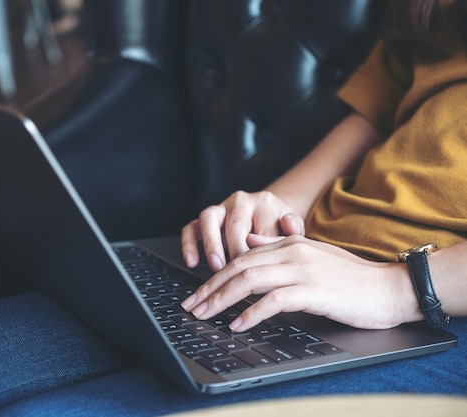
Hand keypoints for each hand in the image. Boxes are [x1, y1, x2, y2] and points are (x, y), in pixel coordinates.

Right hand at [181, 191, 304, 270]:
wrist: (269, 216)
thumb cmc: (280, 229)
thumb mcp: (293, 230)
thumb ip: (293, 229)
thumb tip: (290, 224)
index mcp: (264, 203)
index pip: (261, 228)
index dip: (260, 253)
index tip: (261, 273)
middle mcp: (240, 202)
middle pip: (235, 224)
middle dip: (235, 250)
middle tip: (239, 274)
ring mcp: (221, 209)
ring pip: (209, 219)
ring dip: (211, 245)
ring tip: (216, 266)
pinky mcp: (205, 219)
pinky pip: (191, 227)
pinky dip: (189, 244)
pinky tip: (192, 261)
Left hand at [181, 235, 419, 329]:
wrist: (390, 287)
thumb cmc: (351, 277)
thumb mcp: (311, 255)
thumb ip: (279, 246)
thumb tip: (250, 242)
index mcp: (289, 243)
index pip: (241, 256)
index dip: (215, 275)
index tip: (198, 293)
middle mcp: (291, 252)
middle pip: (238, 266)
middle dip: (210, 287)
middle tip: (191, 306)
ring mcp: (302, 270)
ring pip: (249, 280)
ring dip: (222, 299)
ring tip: (205, 314)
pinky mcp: (313, 291)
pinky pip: (273, 301)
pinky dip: (251, 313)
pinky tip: (237, 325)